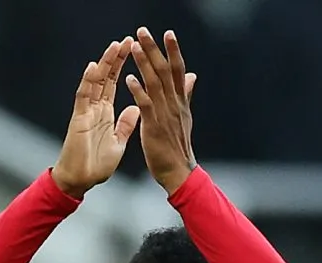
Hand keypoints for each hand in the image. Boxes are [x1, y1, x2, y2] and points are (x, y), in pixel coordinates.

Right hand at [51, 38, 139, 198]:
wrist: (81, 181)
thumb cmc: (96, 165)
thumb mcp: (118, 142)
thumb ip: (125, 125)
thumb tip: (135, 109)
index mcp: (105, 113)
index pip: (114, 84)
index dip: (122, 67)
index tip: (133, 50)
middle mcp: (95, 108)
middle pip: (105, 78)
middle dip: (115, 59)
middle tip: (126, 40)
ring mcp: (86, 112)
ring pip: (95, 82)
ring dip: (104, 64)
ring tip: (115, 46)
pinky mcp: (79, 119)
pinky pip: (82, 97)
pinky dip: (87, 81)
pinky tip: (93, 67)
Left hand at [126, 28, 197, 194]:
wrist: (178, 172)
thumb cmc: (177, 146)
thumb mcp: (184, 116)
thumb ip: (186, 94)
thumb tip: (192, 76)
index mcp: (180, 101)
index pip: (178, 71)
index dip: (173, 51)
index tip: (168, 33)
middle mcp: (174, 104)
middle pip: (166, 71)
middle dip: (155, 50)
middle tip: (144, 31)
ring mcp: (165, 115)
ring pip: (155, 84)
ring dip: (145, 64)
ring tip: (135, 47)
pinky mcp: (154, 127)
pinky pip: (146, 105)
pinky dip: (138, 91)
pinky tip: (129, 79)